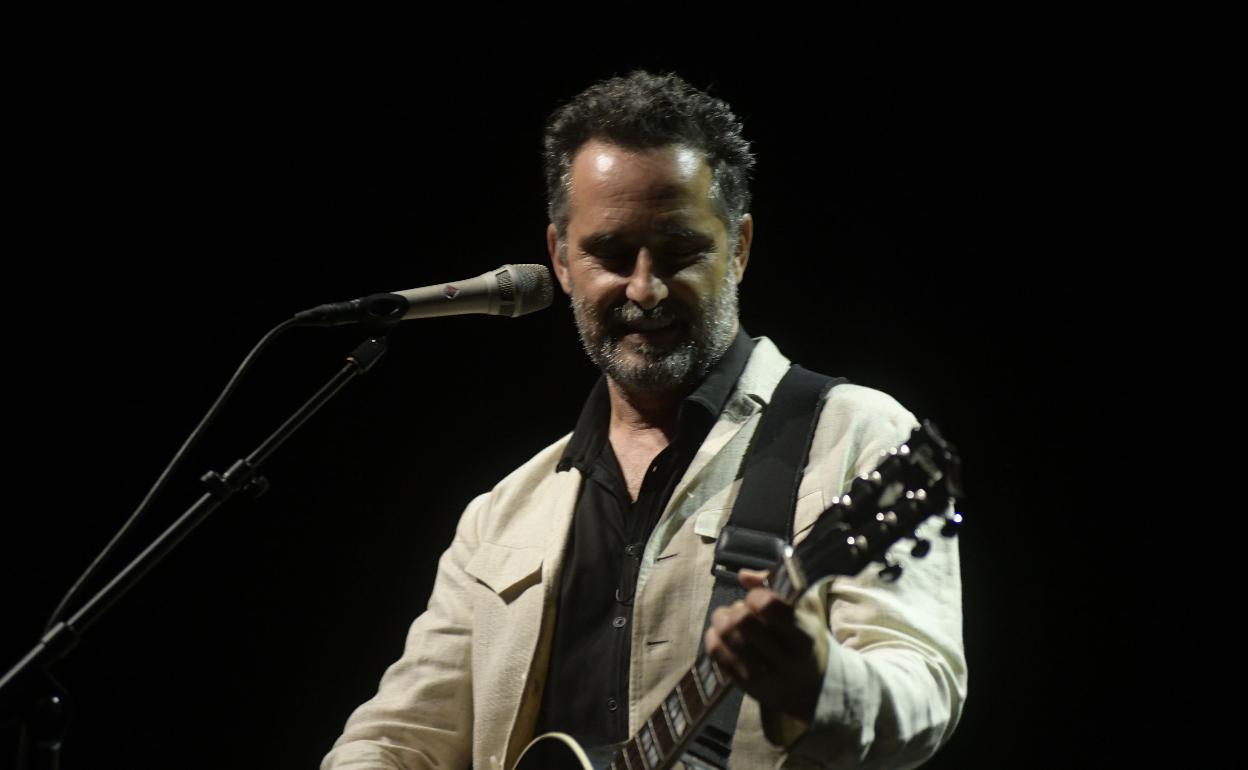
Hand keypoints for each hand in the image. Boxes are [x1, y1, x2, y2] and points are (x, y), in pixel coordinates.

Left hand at [703, 569, 822, 721]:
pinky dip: (712, 636)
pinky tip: (720, 633)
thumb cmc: (804, 638)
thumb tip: (743, 576)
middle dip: (736, 608)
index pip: (770, 606)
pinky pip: (716, 654)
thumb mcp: (805, 611)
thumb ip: (776, 587)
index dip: (756, 596)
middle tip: (740, 609)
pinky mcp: (745, 685)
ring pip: (727, 636)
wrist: (810, 688)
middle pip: (743, 621)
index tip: (757, 598)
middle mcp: (785, 658)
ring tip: (727, 619)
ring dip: (721, 620)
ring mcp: (764, 675)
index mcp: (803, 636)